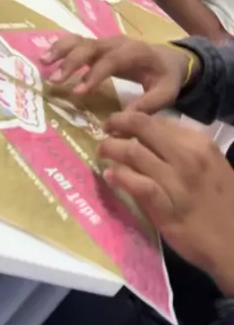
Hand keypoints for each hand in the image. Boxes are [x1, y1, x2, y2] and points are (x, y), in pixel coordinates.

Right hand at [41, 35, 197, 112]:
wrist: (170, 59)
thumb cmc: (166, 78)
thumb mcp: (165, 93)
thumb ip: (147, 105)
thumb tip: (123, 120)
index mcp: (135, 53)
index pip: (110, 61)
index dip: (93, 74)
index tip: (77, 92)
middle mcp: (117, 43)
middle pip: (90, 47)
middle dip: (71, 62)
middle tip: (54, 80)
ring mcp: (106, 42)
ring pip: (80, 40)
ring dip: (60, 51)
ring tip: (42, 62)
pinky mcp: (98, 46)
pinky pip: (77, 42)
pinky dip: (61, 47)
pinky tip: (46, 57)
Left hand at [99, 113, 233, 294]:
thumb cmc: (223, 201)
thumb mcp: (210, 164)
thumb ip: (183, 148)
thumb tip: (149, 138)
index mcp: (199, 142)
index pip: (157, 120)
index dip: (134, 118)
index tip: (121, 123)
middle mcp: (186, 156)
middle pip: (142, 127)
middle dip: (117, 124)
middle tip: (106, 128)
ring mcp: (175, 180)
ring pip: (133, 152)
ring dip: (111, 149)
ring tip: (102, 151)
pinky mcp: (165, 206)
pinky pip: (135, 183)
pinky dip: (119, 176)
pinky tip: (110, 176)